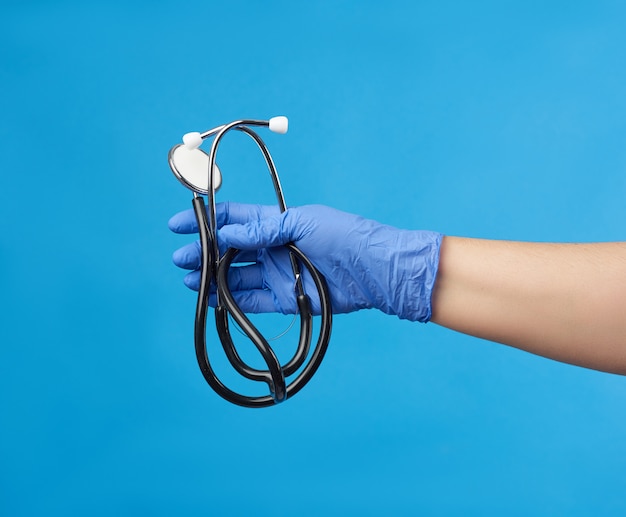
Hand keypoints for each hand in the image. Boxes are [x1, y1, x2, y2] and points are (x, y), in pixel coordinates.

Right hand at [168, 202, 441, 321]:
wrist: (372, 270)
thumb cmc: (343, 235)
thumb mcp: (300, 223)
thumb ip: (262, 230)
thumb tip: (224, 232)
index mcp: (275, 222)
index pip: (232, 218)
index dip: (205, 219)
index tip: (178, 224)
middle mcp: (272, 248)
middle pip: (228, 249)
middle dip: (202, 252)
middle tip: (180, 258)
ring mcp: (276, 273)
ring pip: (235, 276)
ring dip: (211, 278)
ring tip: (188, 280)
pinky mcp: (283, 298)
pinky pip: (250, 301)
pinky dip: (229, 301)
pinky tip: (209, 299)